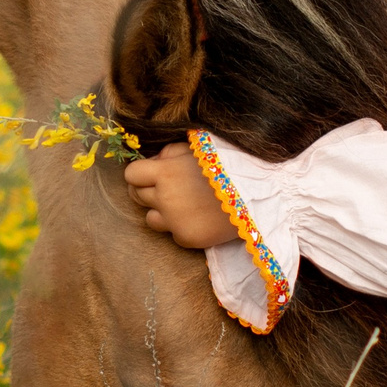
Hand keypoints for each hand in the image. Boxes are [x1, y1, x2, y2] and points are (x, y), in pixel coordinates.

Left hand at [121, 142, 237, 249]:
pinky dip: (180, 226)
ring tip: (183, 205)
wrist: (256, 195)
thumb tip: (154, 161)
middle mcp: (164, 198)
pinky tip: (199, 217)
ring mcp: (173, 221)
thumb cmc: (227, 166)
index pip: (131, 175)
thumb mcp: (197, 149)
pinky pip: (172, 233)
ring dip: (160, 212)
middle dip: (147, 191)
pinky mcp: (185, 238)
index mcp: (165, 172)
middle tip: (167, 189)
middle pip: (137, 196)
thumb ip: (171, 153)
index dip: (139, 174)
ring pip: (150, 218)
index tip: (151, 175)